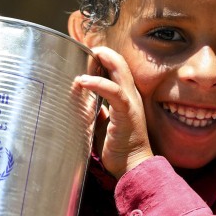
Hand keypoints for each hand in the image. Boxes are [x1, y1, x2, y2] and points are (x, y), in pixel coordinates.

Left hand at [73, 46, 152, 177]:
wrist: (133, 167)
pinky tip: (83, 81)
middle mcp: (131, 96)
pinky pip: (113, 91)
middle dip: (102, 53)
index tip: (86, 54)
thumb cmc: (119, 149)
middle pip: (119, 64)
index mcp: (127, 98)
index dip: (104, 58)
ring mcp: (130, 103)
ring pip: (119, 71)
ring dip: (102, 61)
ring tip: (86, 56)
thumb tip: (86, 103)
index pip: (118, 69)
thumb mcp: (104, 125)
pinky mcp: (126, 112)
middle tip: (85, 49)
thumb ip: (98, 112)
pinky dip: (97, 83)